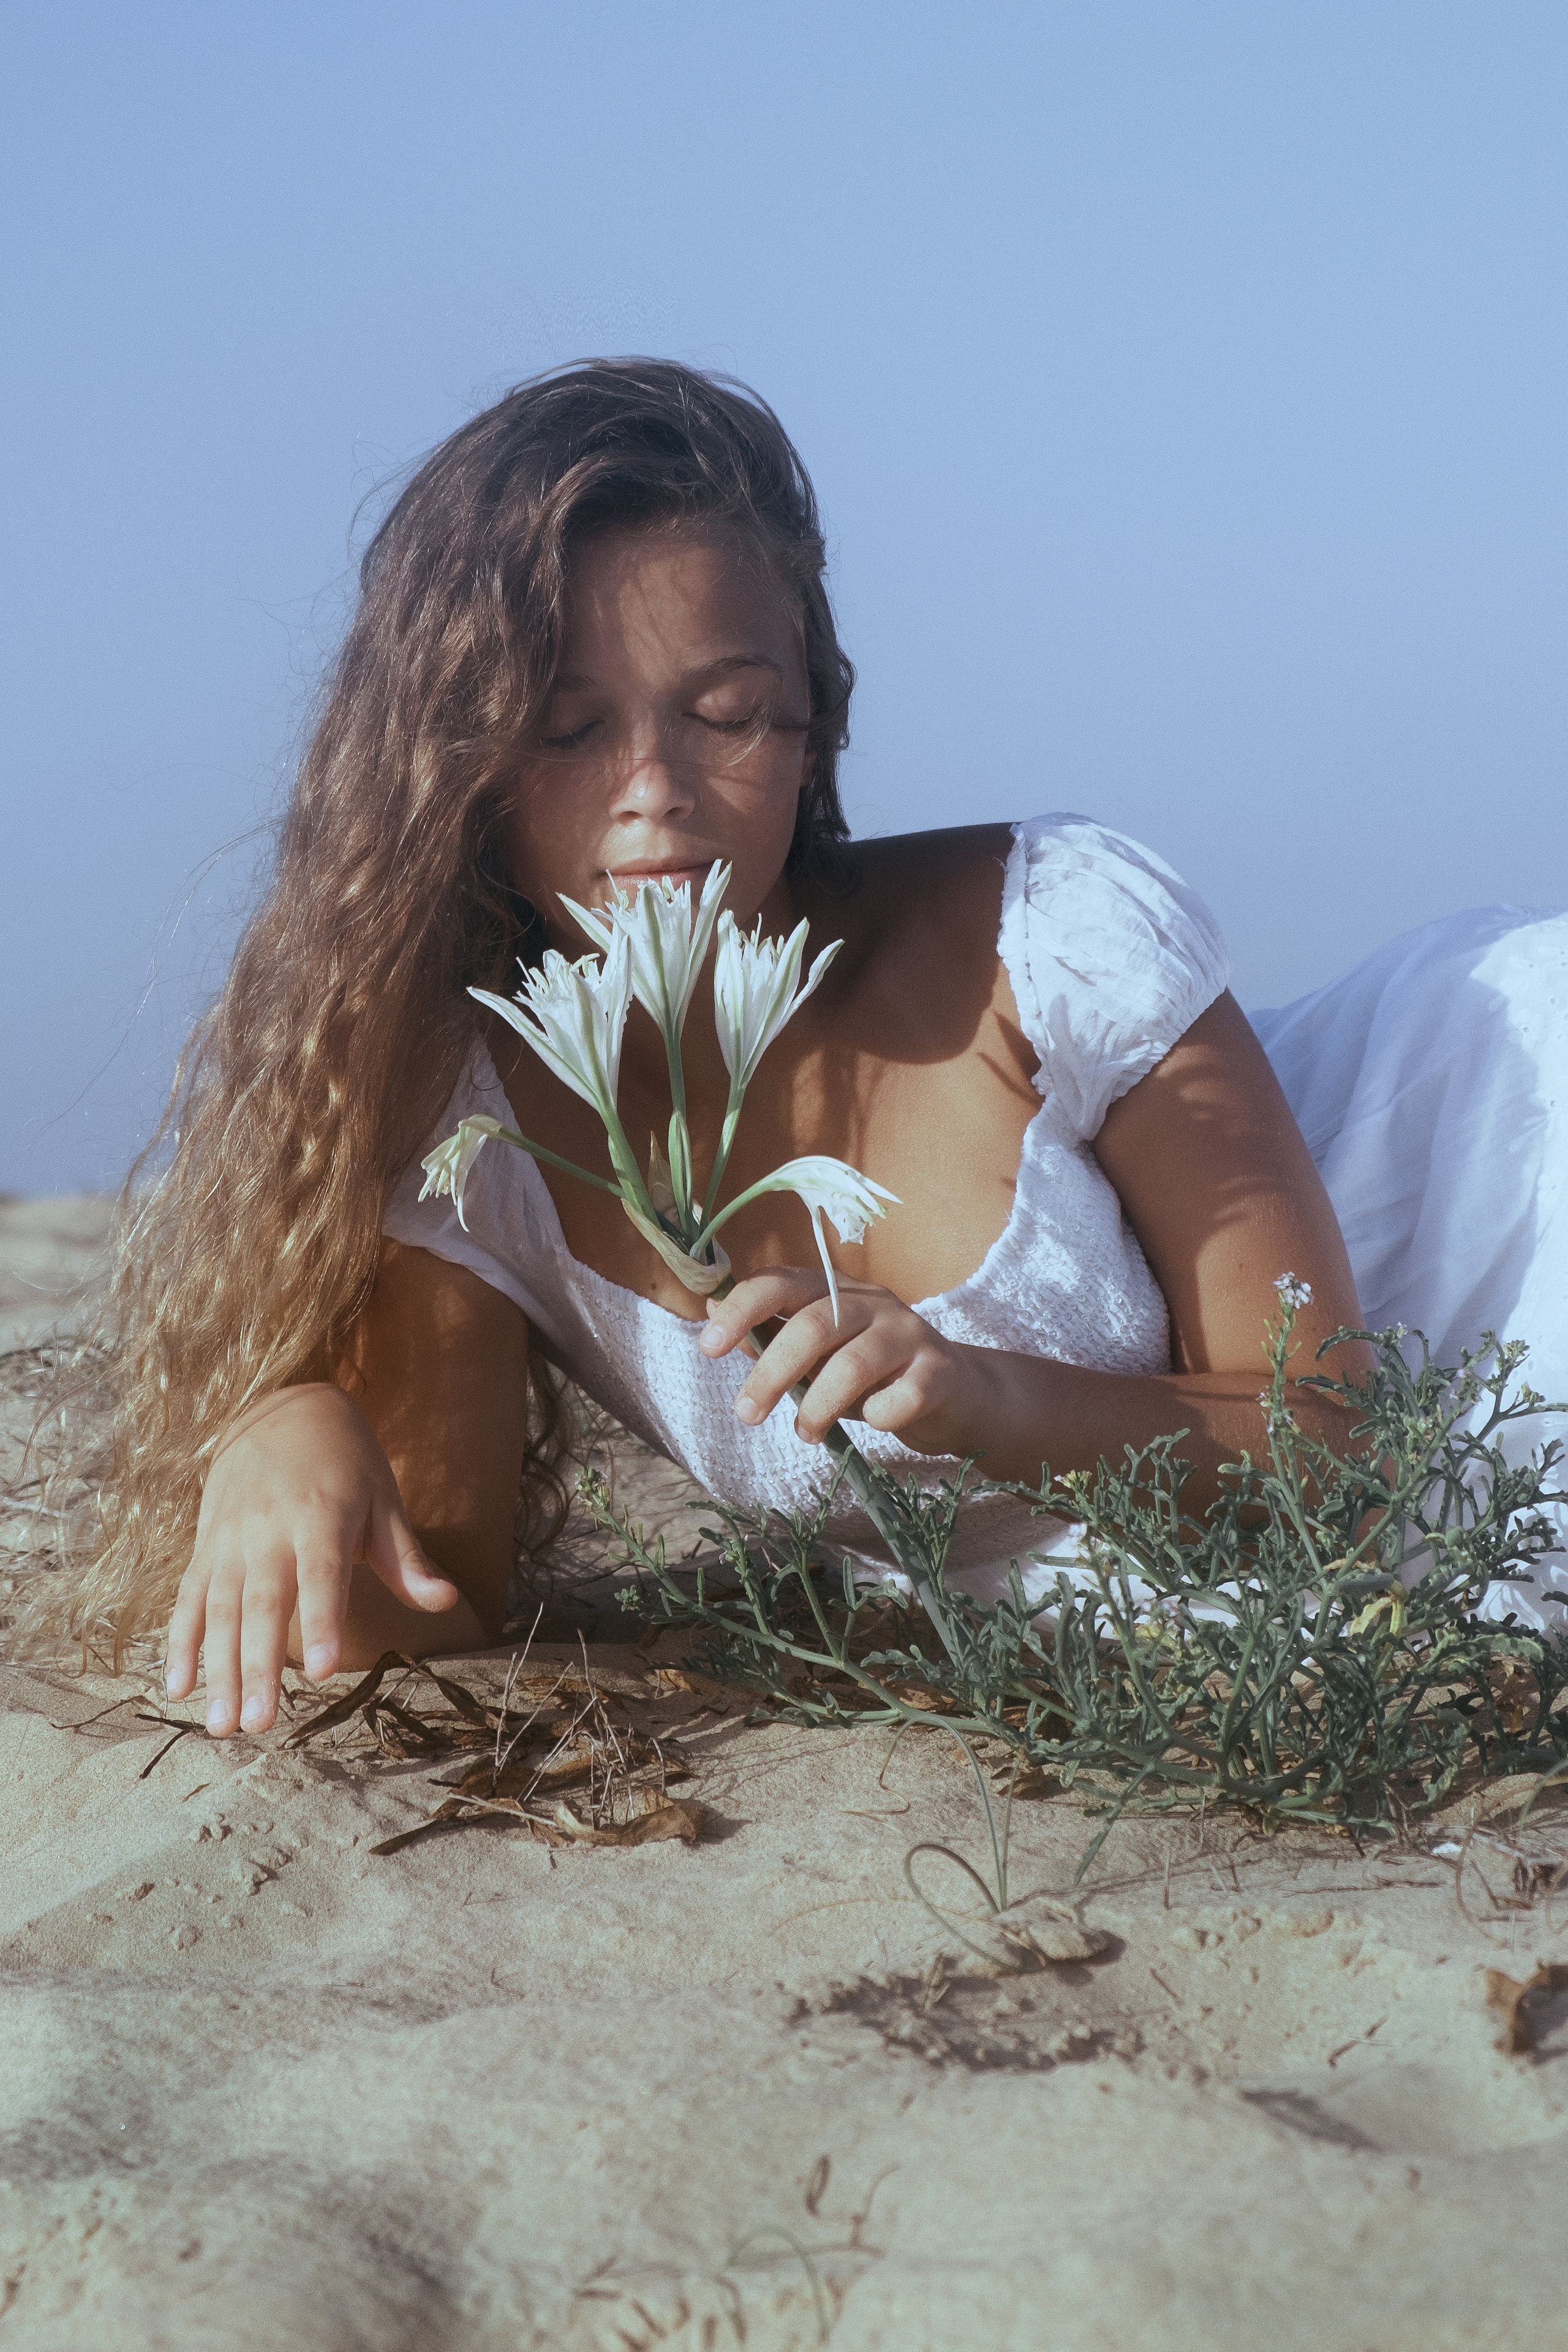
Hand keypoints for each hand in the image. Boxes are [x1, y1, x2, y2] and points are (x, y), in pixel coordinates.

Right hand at [164, 1383, 461, 1737]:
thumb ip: (406, 1559)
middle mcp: (269, 1530)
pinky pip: (188, 1597)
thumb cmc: (347, 1463)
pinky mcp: (206, 1545)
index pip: (323, 1574)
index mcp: (321, 1516)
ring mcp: (230, 1539)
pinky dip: (178, 1642)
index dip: (324, 1620)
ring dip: (219, 1669)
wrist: (282, 1409)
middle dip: (260, 1666)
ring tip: (222, 1725)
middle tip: (260, 1724)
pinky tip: (178, 1688)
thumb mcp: (384, 1499)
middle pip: (265, 1604)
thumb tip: (443, 1601)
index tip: (326, 1670)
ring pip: (220, 1609)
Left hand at [698, 1265, 986, 1453]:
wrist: (955, 1394)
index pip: (780, 1282)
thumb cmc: (874, 1373)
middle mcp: (873, 1301)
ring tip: (805, 1433)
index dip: (740, 1310)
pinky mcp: (939, 1372)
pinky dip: (876, 1418)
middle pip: (812, 1327)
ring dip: (817, 1407)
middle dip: (770, 1374)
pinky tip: (872, 1424)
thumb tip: (710, 1306)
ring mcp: (910, 1333)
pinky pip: (898, 1399)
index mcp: (835, 1289)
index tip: (708, 1347)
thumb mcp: (819, 1352)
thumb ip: (771, 1332)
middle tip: (747, 1414)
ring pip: (852, 1365)